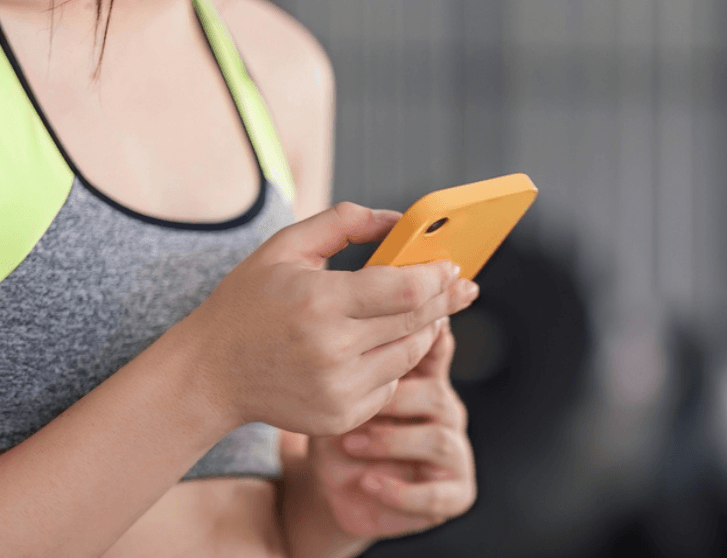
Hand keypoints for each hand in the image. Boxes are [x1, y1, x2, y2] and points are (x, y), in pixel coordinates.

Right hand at [180, 202, 475, 435]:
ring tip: (426, 311)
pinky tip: (381, 345)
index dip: (436, 276)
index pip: (405, 290)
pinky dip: (394, 362)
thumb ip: (345, 222)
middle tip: (463, 286)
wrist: (210, 374)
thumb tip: (400, 220)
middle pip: (416, 322)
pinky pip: (391, 384)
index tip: (451, 266)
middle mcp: (333, 351)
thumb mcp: (285, 247)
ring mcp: (339, 390)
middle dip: (445, 300)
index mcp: (319, 302)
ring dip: (425, 330)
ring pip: (411, 355)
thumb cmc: (250, 302)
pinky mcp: (342, 416)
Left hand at [286, 317, 475, 553]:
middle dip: (394, 401)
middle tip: (355, 408)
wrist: (334, 497)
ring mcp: (456, 455)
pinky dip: (399, 491)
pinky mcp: (456, 495)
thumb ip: (354, 381)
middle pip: (437, 396)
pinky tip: (367, 482)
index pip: (436, 355)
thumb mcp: (339, 408)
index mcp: (425, 386)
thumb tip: (351, 348)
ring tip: (350, 444)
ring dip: (389, 442)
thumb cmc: (339, 442)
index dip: (430, 341)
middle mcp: (447, 416)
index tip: (417, 329)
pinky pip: (435, 494)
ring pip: (438, 441)